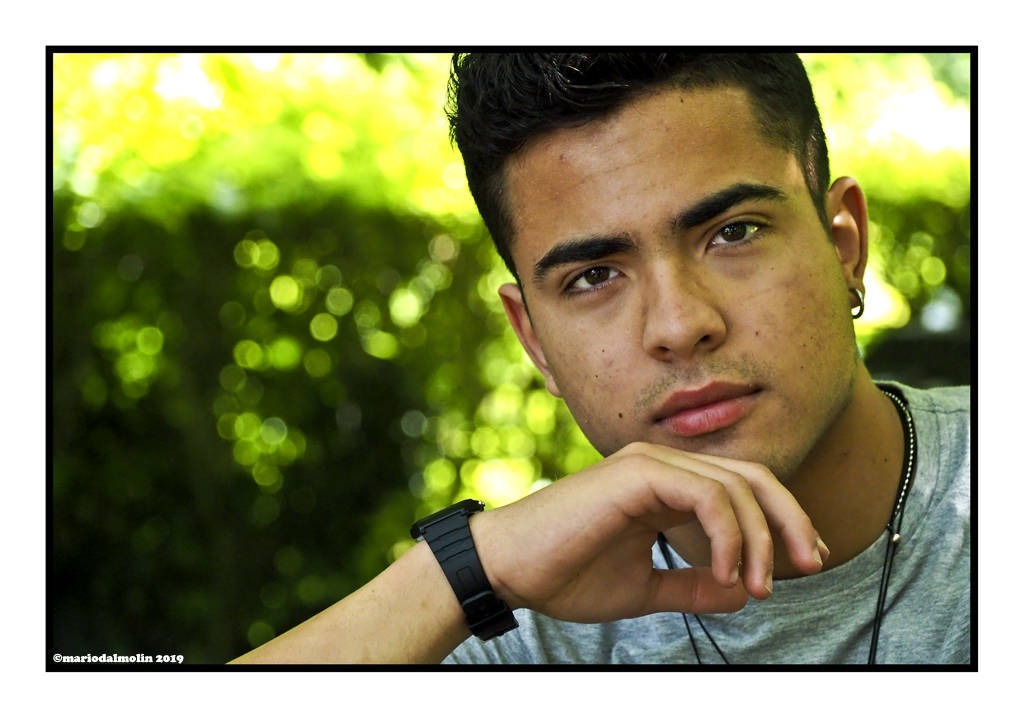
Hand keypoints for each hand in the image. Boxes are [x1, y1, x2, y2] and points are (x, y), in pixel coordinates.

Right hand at [470, 441, 824, 623]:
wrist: (510, 569)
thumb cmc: (566, 574)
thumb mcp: (644, 589)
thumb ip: (690, 587)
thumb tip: (738, 592)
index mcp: (664, 486)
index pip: (742, 489)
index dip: (781, 521)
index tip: (804, 562)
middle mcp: (662, 466)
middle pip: (752, 477)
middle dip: (790, 520)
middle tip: (810, 565)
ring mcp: (649, 465)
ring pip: (735, 486)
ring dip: (758, 539)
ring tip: (757, 585)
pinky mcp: (636, 474)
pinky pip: (705, 495)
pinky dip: (726, 534)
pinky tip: (725, 571)